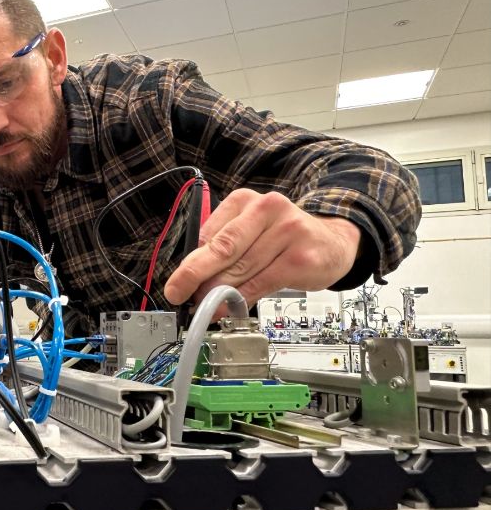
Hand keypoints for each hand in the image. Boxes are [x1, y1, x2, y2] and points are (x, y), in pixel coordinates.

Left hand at [163, 189, 360, 307]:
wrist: (333, 241)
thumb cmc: (283, 237)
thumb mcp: (250, 231)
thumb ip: (223, 248)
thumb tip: (191, 278)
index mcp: (245, 200)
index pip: (210, 233)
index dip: (190, 262)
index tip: (176, 282)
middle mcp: (266, 209)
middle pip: (223, 248)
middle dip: (195, 275)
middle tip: (177, 293)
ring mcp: (287, 232)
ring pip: (241, 268)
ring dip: (217, 292)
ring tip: (204, 307)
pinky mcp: (301, 258)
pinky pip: (262, 283)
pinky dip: (241, 299)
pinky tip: (230, 308)